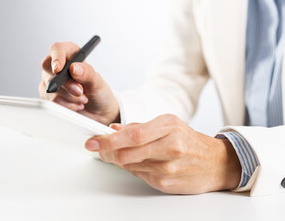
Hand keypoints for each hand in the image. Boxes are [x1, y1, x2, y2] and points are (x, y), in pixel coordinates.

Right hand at [38, 41, 119, 124]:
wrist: (98, 112)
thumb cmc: (98, 93)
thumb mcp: (98, 82)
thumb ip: (87, 73)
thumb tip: (74, 68)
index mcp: (71, 55)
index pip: (57, 49)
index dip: (56, 57)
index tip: (59, 69)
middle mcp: (59, 66)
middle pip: (49, 69)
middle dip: (66, 84)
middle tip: (80, 91)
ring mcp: (51, 81)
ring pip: (50, 87)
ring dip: (69, 97)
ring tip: (82, 98)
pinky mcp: (49, 96)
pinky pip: (52, 101)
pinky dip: (66, 105)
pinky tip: (75, 104)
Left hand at [85, 114, 241, 193]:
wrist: (215, 163)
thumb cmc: (190, 141)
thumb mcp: (168, 124)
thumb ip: (139, 127)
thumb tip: (113, 129)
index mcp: (169, 126)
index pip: (132, 135)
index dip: (108, 140)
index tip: (93, 141)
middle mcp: (170, 146)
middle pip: (127, 154)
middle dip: (107, 152)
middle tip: (99, 149)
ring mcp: (168, 168)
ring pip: (129, 165)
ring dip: (119, 160)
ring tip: (123, 153)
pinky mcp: (166, 183)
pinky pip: (139, 175)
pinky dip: (133, 168)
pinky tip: (141, 162)